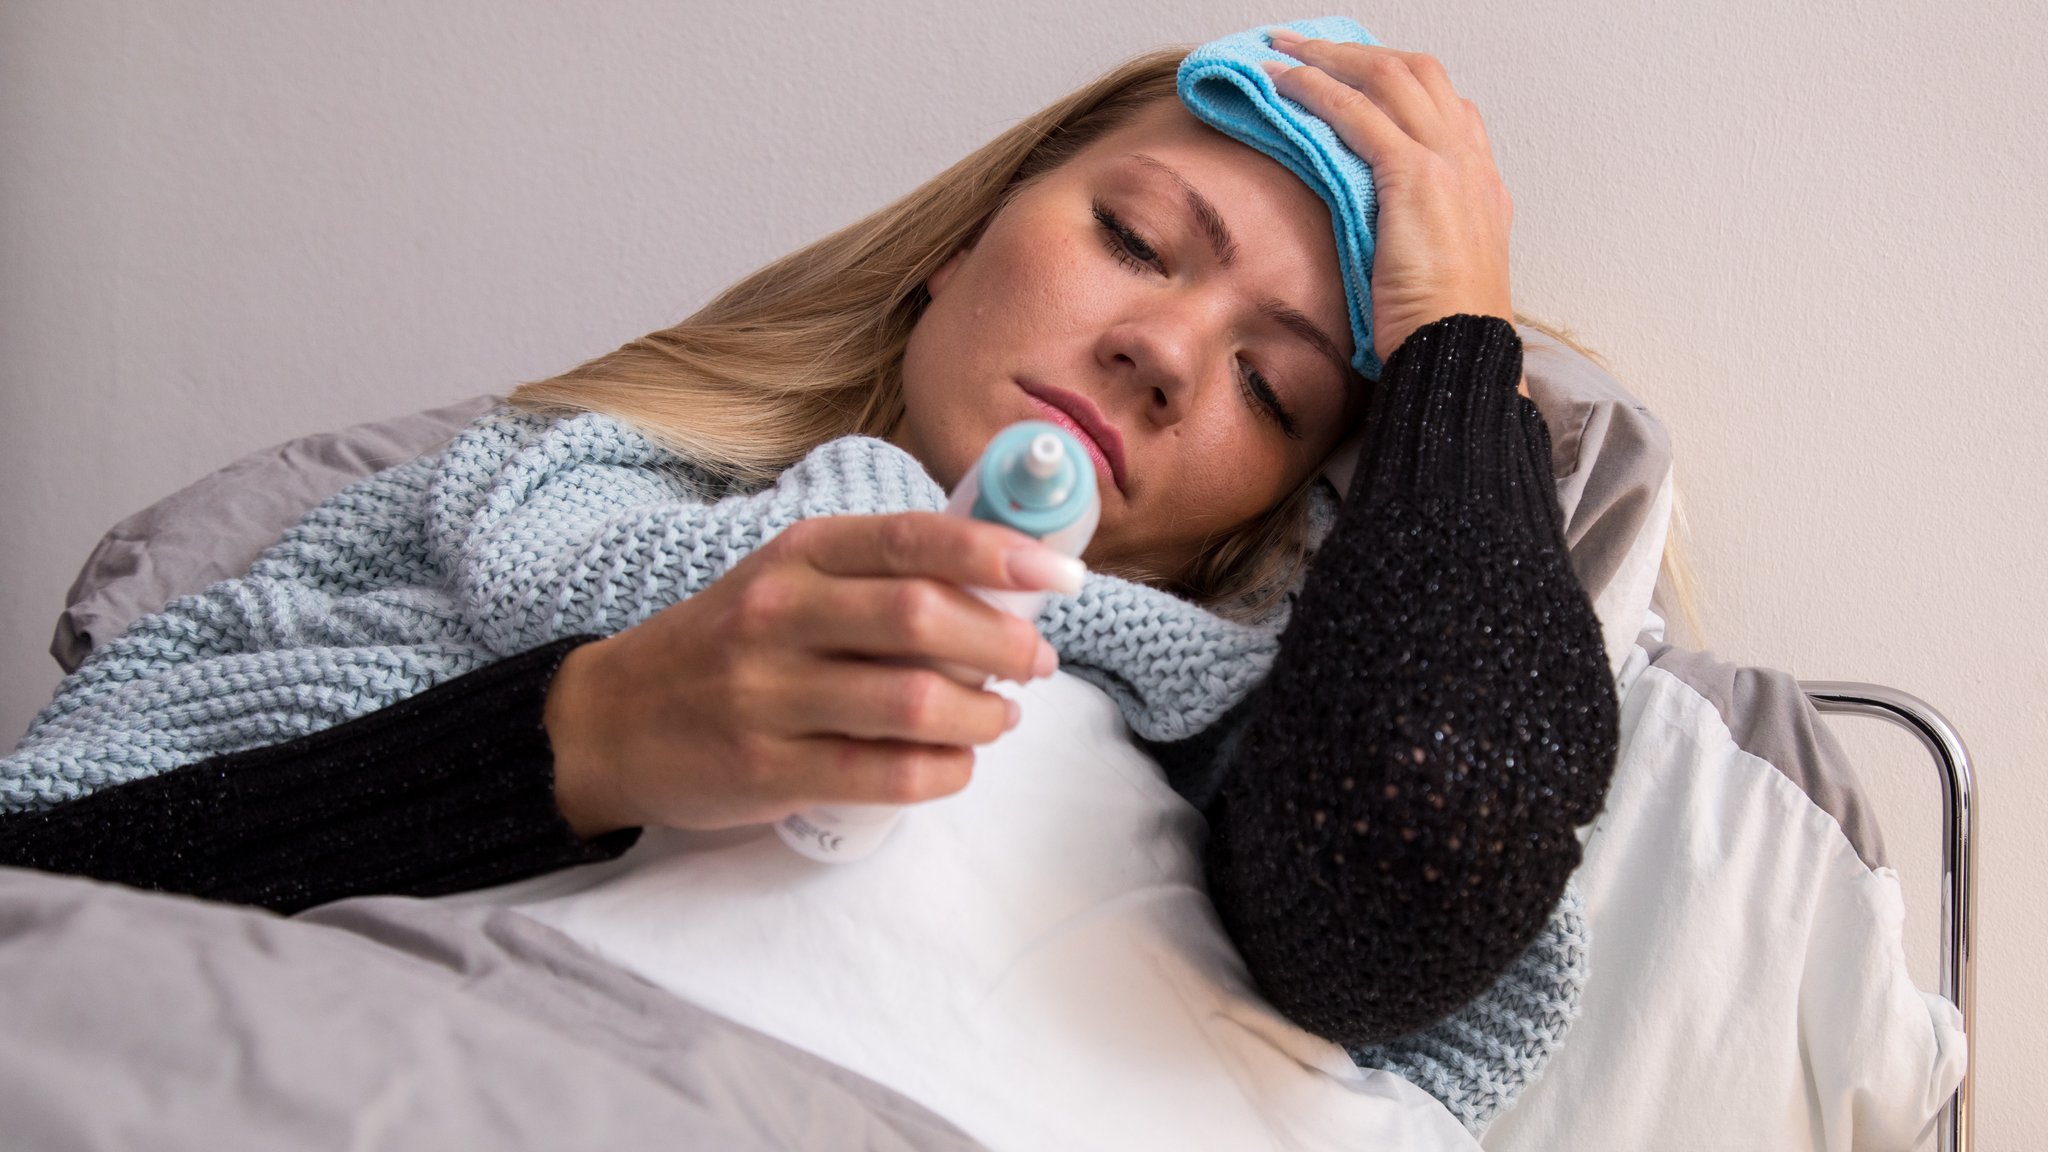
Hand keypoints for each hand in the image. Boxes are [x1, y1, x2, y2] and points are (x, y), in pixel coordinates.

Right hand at [543, 512, 1079, 836]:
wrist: (610, 721)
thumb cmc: (724, 646)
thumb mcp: (786, 583)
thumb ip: (875, 577)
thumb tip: (1001, 590)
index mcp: (798, 554)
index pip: (915, 539)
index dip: (1001, 554)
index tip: (1062, 577)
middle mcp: (780, 615)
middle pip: (923, 619)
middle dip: (1004, 643)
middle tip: (1036, 663)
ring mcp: (768, 695)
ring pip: (912, 702)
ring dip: (982, 715)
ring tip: (1000, 718)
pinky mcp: (766, 770)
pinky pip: (885, 775)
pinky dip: (944, 772)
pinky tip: (957, 765)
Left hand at [1264, 31, 1514, 366]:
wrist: (1457, 358)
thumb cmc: (1439, 336)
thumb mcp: (1434, 276)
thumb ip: (1414, 241)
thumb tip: (1374, 239)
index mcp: (1482, 187)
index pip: (1447, 109)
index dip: (1398, 84)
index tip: (1354, 80)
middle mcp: (1471, 163)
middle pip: (1419, 75)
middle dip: (1359, 54)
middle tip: (1308, 49)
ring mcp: (1449, 164)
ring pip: (1387, 78)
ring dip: (1329, 57)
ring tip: (1283, 52)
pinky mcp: (1415, 177)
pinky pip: (1357, 112)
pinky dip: (1317, 89)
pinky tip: (1284, 85)